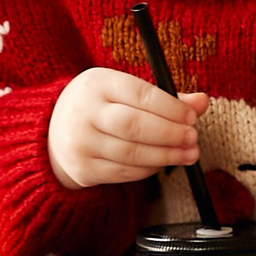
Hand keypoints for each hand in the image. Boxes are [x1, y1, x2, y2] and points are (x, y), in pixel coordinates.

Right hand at [48, 67, 209, 189]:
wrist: (53, 131)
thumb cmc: (100, 106)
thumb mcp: (123, 91)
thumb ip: (165, 97)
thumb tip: (202, 102)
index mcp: (97, 83)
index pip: (140, 94)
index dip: (171, 107)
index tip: (191, 117)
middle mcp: (84, 112)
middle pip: (134, 126)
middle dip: (170, 134)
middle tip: (193, 138)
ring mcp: (81, 142)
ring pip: (131, 153)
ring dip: (166, 156)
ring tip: (189, 154)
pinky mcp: (83, 168)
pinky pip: (124, 172)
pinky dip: (149, 170)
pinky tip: (163, 163)